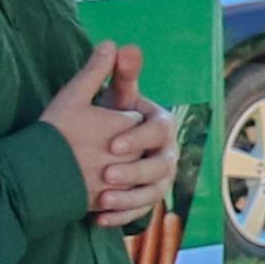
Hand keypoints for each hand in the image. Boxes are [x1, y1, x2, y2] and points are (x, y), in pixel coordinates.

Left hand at [43, 46, 176, 224]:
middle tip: (107, 174)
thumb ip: (120, 73)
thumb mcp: (111, 95)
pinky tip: (97, 218)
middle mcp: (167, 153)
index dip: (138, 138)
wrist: (100, 146)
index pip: (159, 131)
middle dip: (135, 172)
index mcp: (162, 124)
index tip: (112, 144)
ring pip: (153, 193)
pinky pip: (140, 212)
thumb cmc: (106, 116)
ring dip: (129, 199)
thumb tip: (122, 45)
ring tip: (102, 201)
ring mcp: (160, 179)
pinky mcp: (147, 200)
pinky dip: (120, 217)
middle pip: (160, 166)